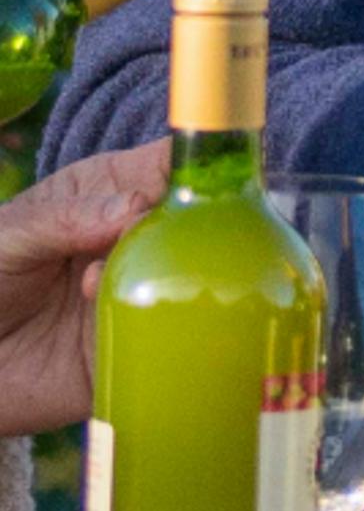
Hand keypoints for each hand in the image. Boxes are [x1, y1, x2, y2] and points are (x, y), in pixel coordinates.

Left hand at [0, 139, 169, 435]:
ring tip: (89, 289)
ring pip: (192, 278)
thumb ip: (66, 218)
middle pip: (198, 221)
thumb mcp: (9, 236)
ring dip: (160, 279)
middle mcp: (140, 239)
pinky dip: (158, 331)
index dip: (197, 165)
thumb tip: (136, 208)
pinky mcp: (141, 346)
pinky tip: (111, 328)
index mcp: (114, 192)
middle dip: (185, 227)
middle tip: (136, 241)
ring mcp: (145, 291)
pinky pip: (172, 338)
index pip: (174, 164)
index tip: (196, 183)